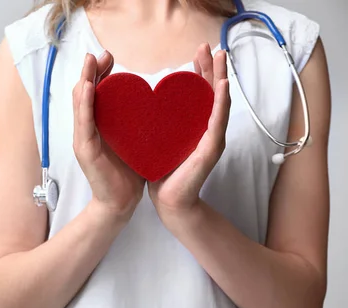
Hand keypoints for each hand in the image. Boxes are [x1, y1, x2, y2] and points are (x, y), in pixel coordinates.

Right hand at [74, 51, 145, 220]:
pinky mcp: (85, 150)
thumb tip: (150, 104)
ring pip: (80, 104)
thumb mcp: (134, 141)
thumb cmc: (129, 173)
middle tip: (102, 54)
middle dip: (91, 71)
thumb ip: (136, 123)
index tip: (110, 58)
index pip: (95, 93)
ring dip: (83, 80)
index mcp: (99, 126)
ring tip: (90, 62)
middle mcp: (87, 129)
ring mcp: (83, 139)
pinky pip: (83, 123)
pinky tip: (87, 88)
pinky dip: (85, 104)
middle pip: (84, 93)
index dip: (100, 74)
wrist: (120, 203)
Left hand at [148, 44, 230, 219]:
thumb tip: (148, 105)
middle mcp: (206, 130)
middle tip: (209, 45)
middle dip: (212, 68)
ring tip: (220, 58)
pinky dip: (220, 103)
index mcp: (194, 126)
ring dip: (220, 78)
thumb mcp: (160, 141)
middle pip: (213, 92)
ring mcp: (211, 138)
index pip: (200, 93)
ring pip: (219, 102)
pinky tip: (222, 87)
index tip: (198, 51)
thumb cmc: (163, 171)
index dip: (200, 71)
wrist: (169, 201)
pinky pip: (216, 122)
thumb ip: (160, 124)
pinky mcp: (209, 149)